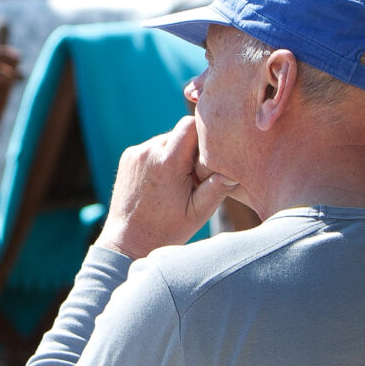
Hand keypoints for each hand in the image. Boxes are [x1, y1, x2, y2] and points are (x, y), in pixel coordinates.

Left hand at [96, 118, 226, 259]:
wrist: (128, 240)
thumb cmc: (167, 229)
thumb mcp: (199, 212)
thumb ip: (218, 187)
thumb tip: (236, 168)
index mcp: (169, 162)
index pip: (191, 124)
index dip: (205, 135)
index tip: (211, 154)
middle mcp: (149, 151)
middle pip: (180, 131)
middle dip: (192, 147)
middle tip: (196, 174)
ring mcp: (136, 153)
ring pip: (167, 139)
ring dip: (177, 153)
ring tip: (178, 181)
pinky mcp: (128, 156)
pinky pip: (152, 147)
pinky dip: (162, 158)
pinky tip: (163, 181)